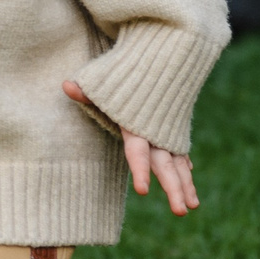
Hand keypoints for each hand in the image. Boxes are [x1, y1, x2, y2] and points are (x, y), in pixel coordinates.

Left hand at [63, 79, 199, 215]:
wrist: (166, 46)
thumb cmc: (127, 67)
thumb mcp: (105, 79)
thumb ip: (89, 90)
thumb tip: (66, 86)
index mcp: (136, 123)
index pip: (138, 151)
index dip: (139, 170)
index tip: (142, 191)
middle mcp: (156, 129)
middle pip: (166, 164)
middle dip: (174, 188)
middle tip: (181, 212)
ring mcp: (168, 127)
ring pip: (179, 161)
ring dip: (186, 183)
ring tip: (192, 207)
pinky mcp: (173, 123)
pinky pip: (180, 148)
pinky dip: (184, 164)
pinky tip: (189, 176)